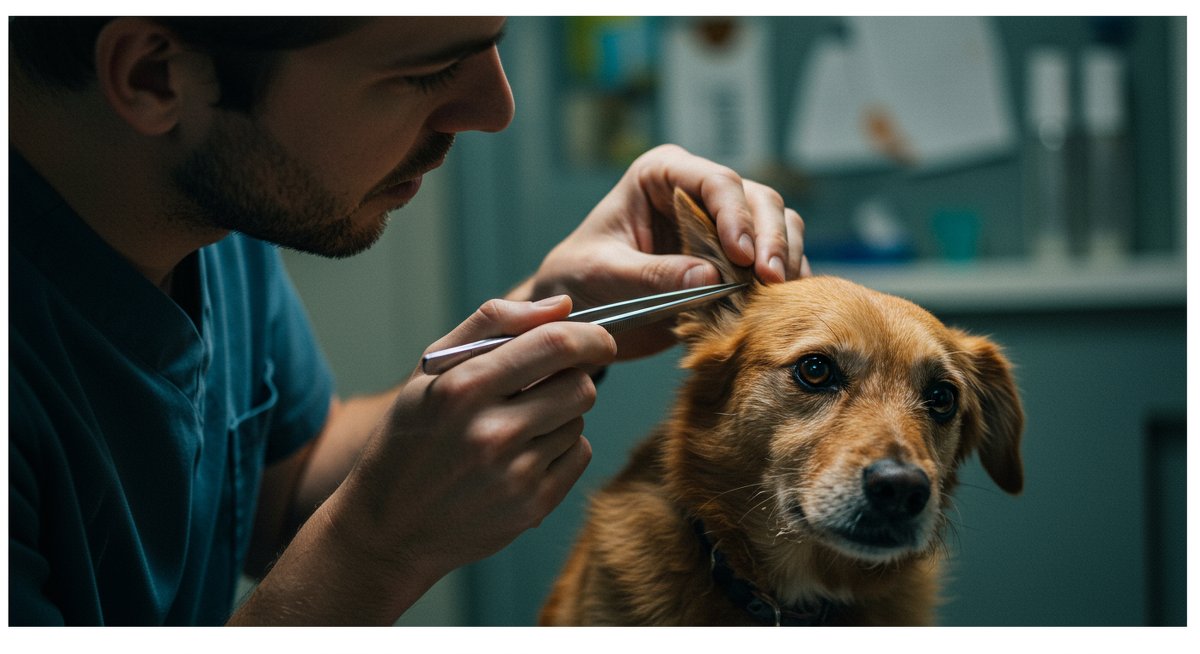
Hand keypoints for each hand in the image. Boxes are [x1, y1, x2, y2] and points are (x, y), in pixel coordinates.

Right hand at [331, 295, 615, 578]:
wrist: (389, 527)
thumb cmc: (411, 436)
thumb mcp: (431, 369)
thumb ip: (494, 323)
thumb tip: (562, 305)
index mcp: (464, 388)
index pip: (556, 344)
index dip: (591, 336)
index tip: (598, 338)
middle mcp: (492, 432)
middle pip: (581, 385)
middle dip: (573, 377)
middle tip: (545, 385)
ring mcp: (514, 474)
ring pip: (579, 421)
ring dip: (560, 416)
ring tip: (517, 427)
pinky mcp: (532, 507)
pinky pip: (579, 456)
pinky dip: (561, 449)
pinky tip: (523, 456)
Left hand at [517, 144, 809, 359]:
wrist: (579, 314)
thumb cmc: (579, 279)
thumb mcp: (605, 273)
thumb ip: (653, 274)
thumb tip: (710, 276)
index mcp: (662, 174)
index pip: (716, 181)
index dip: (737, 216)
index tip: (743, 257)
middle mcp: (698, 192)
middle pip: (758, 200)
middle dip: (771, 238)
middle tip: (771, 279)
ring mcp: (721, 225)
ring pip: (778, 226)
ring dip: (785, 258)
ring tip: (779, 294)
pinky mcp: (733, 261)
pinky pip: (773, 262)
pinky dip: (784, 281)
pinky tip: (783, 305)